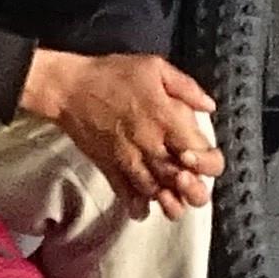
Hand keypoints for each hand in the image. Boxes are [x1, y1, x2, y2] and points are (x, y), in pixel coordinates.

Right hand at [21, 48, 220, 216]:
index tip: (201, 155)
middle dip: (194, 190)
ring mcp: (128, 159)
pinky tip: (144, 209)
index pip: (199, 152)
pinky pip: (124, 193)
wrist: (69, 88)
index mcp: (166, 118)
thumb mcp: (155, 67)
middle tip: (192, 184)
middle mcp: (150, 144)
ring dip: (169, 202)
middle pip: (180, 180)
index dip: (207, 161)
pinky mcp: (109, 167)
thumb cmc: (112, 75)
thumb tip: (209, 107)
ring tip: (175, 202)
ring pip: (155, 192)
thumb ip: (186, 87)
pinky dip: (135, 205)